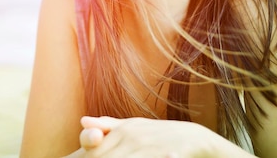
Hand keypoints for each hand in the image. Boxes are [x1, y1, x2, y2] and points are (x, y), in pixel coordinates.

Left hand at [75, 115, 221, 157]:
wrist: (194, 138)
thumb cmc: (158, 134)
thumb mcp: (134, 126)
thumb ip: (108, 125)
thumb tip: (82, 121)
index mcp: (121, 129)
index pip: (92, 150)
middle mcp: (131, 136)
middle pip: (102, 157)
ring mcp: (148, 145)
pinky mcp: (165, 154)